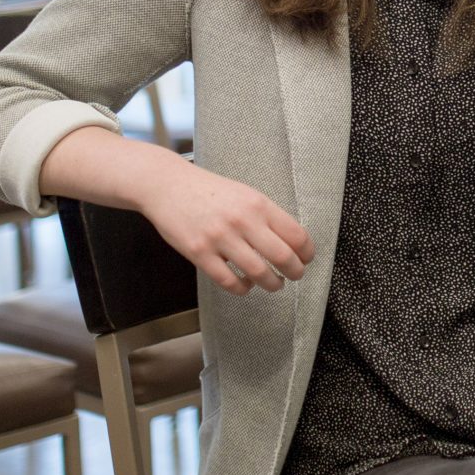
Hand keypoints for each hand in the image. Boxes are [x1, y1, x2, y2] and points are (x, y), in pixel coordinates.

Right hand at [138, 162, 313, 296]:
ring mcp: (220, 238)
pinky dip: (243, 288)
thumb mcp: (244, 194)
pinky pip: (229, 281)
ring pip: (258, 273)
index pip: (296, 234)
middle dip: (295, 272)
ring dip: (272, 284)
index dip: (307, 252)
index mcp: (258, 204)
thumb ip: (266, 215)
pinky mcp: (199, 253)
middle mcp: (242, 220)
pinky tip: (245, 285)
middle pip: (282, 257)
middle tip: (295, 276)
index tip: (306, 259)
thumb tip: (291, 241)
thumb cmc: (208, 190)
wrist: (168, 185)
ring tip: (273, 284)